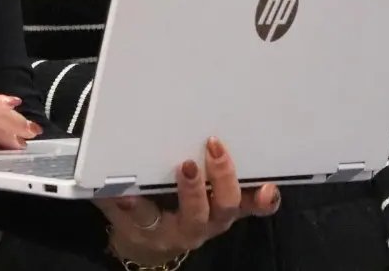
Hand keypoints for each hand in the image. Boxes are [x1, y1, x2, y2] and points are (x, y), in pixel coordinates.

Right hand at [96, 138, 278, 265]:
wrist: (155, 237)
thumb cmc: (139, 218)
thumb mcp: (122, 215)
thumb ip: (119, 202)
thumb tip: (122, 191)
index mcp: (176, 229)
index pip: (185, 214)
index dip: (188, 193)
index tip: (182, 168)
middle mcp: (204, 225)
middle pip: (218, 210)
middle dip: (213, 181)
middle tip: (205, 151)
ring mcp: (222, 214)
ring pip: (238, 205)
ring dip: (238, 182)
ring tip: (230, 155)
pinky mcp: (234, 203)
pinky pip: (254, 204)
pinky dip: (263, 196)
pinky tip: (269, 182)